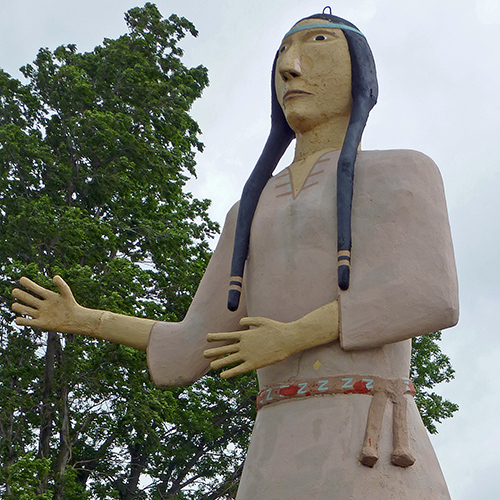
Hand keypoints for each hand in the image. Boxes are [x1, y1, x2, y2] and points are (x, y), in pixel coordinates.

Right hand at [12, 276, 84, 333]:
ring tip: (14, 305)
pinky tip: (18, 319)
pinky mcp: (41, 323)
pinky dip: (23, 321)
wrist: (75, 319)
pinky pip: (29, 322)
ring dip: (19, 308)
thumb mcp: (67, 294)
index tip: (22, 279)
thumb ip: (62, 285)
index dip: (29, 284)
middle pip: (29, 299)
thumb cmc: (70, 305)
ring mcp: (41, 314)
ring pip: (26, 310)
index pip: (36, 289)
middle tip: (14, 291)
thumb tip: (55, 277)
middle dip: (21, 295)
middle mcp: (42, 304)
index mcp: (47, 296)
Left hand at [203, 302, 338, 378]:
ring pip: (230, 359)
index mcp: (245, 334)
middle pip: (225, 348)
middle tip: (203, 353)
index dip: (216, 337)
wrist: (287, 339)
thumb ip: (249, 321)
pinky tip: (222, 375)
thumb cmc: (276, 329)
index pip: (227, 336)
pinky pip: (239, 369)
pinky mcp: (254, 364)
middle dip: (214, 350)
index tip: (207, 338)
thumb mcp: (261, 321)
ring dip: (219, 362)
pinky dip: (230, 372)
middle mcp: (244, 345)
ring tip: (210, 365)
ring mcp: (248, 355)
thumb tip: (239, 322)